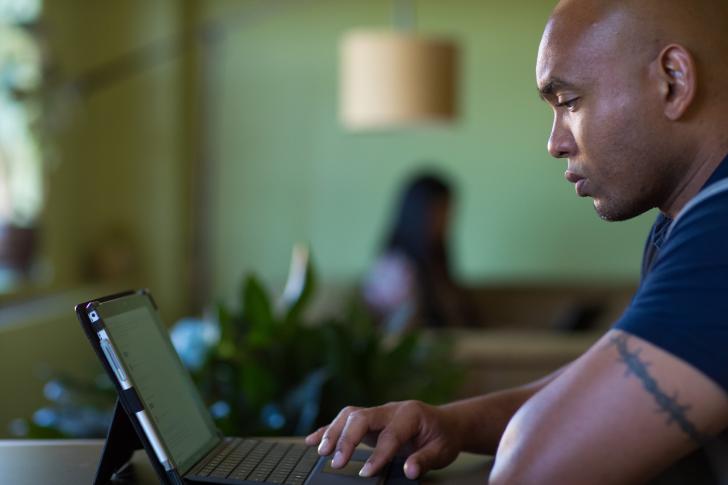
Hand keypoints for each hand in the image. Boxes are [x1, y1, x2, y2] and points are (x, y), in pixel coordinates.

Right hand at [304, 400, 462, 479]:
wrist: (443, 423)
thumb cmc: (442, 437)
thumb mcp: (442, 450)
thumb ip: (425, 459)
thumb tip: (410, 470)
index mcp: (410, 414)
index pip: (390, 434)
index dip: (378, 454)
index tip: (366, 473)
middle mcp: (390, 409)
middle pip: (363, 417)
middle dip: (347, 438)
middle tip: (337, 461)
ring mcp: (377, 412)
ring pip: (349, 415)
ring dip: (333, 432)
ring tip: (321, 452)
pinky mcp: (368, 420)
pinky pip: (344, 421)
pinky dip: (327, 430)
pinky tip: (312, 440)